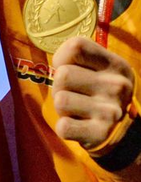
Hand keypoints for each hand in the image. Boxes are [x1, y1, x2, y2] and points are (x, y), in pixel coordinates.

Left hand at [50, 35, 136, 150]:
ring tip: (79, 110)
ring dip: (62, 107)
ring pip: (60, 101)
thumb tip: (55, 60)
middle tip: (74, 94)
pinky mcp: (101, 134)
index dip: (62, 58)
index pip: (75, 46)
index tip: (69, 67)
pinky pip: (64, 127)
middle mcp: (117, 86)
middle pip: (62, 75)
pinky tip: (80, 125)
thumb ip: (80, 56)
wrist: (127, 131)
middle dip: (60, 85)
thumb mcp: (101, 68)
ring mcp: (111, 112)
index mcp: (116, 65)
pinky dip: (66, 127)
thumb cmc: (101, 92)